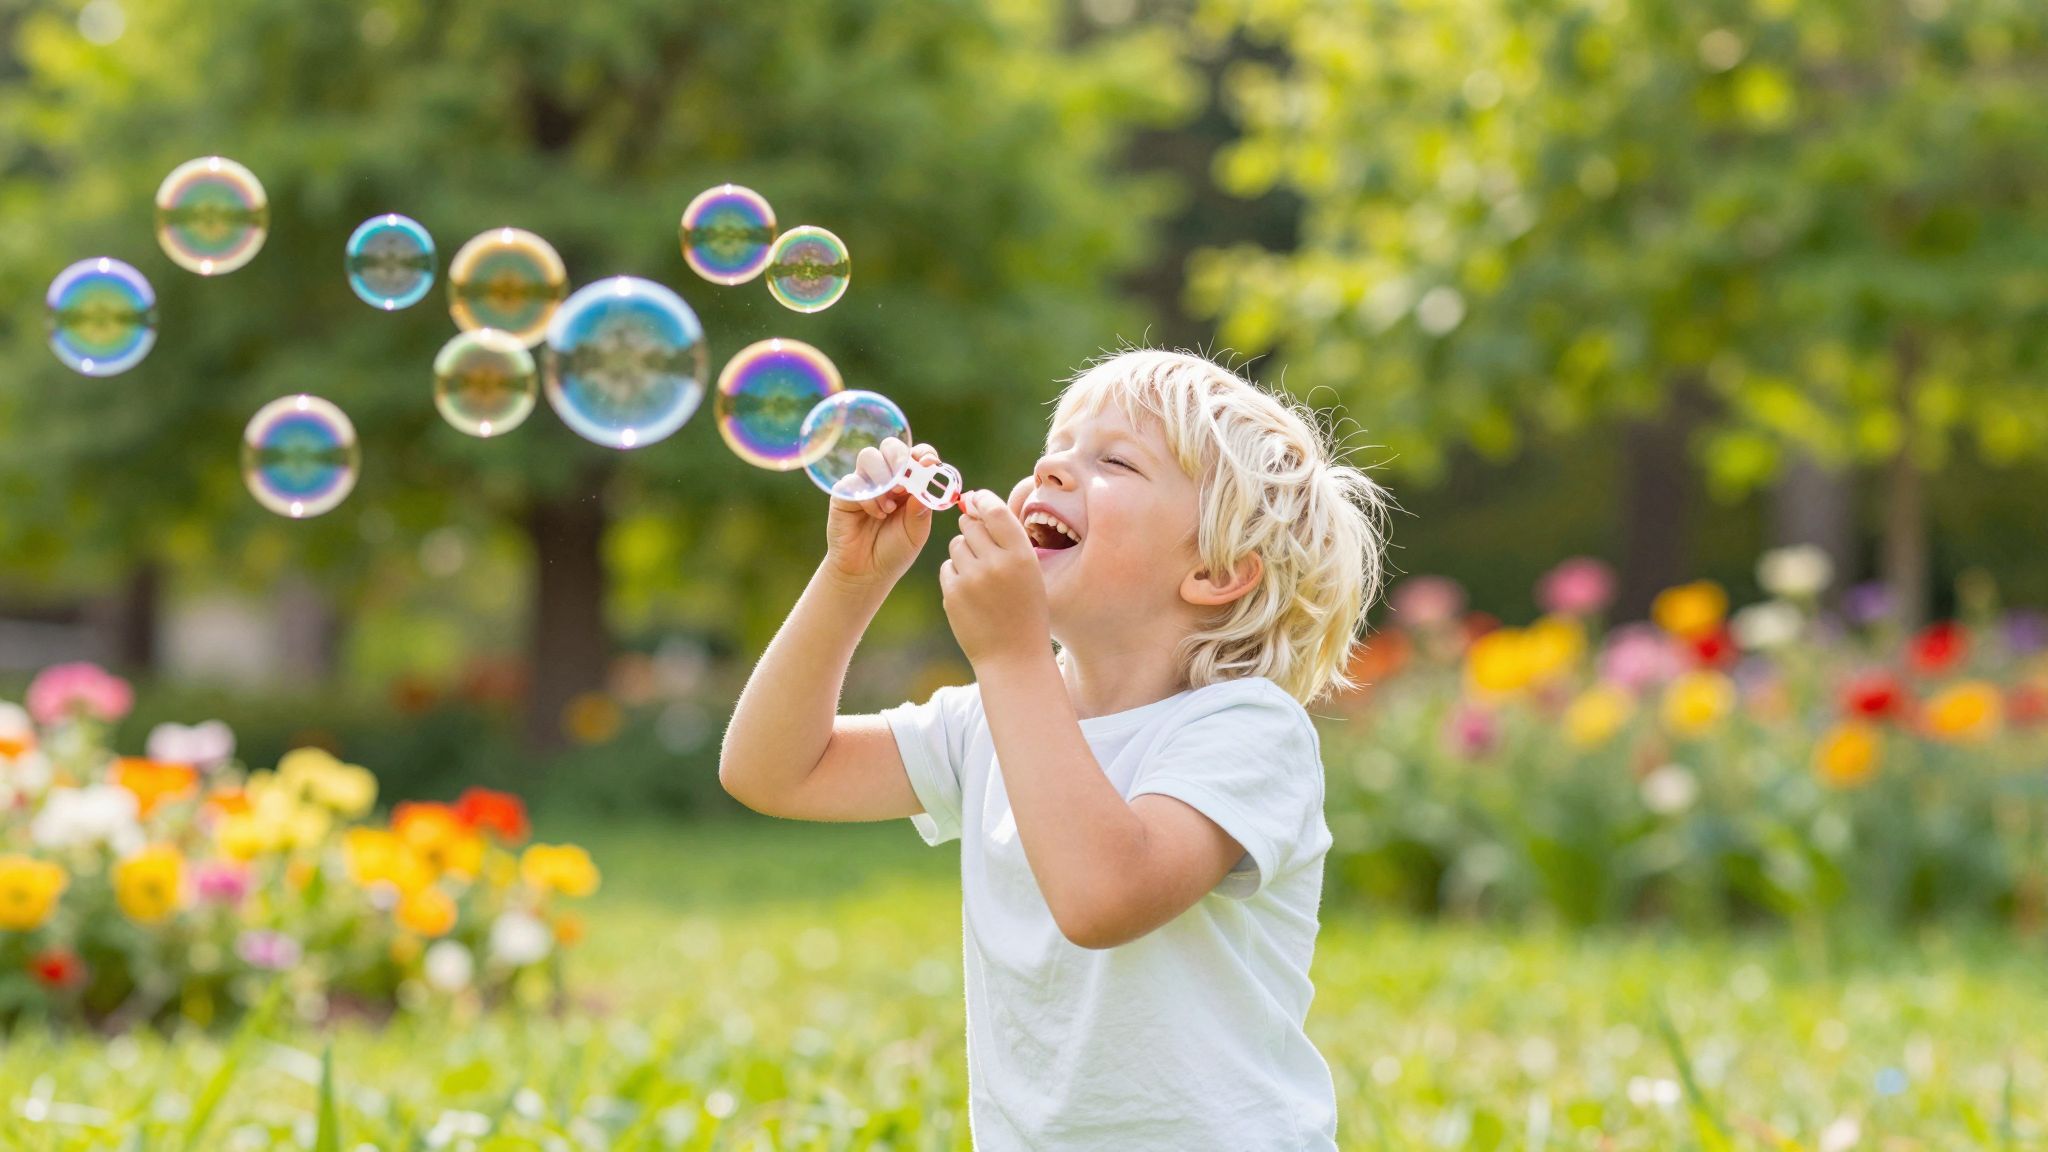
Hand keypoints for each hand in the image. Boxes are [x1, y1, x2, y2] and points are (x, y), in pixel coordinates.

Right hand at [822, 437, 942, 593]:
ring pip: (869, 456)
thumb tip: (927, 478)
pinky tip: (876, 515)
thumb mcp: (916, 531)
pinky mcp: (844, 492)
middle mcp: (887, 478)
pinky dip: (869, 497)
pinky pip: (854, 480)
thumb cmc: (895, 550)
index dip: (924, 454)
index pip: (917, 455)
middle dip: (900, 457)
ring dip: (883, 479)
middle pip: (891, 447)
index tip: (929, 463)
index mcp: (909, 483)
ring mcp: (864, 483)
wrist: (867, 572)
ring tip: (889, 508)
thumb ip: (922, 506)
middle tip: (906, 478)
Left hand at [940, 489, 1050, 668]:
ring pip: (957, 545)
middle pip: (971, 525)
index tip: (977, 500)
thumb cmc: (1025, 609)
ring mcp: (971, 579)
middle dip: (973, 530)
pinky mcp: (952, 594)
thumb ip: (1007, 538)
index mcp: (1021, 555)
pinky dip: (956, 575)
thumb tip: (975, 502)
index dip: (982, 500)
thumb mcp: (1029, 571)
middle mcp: (996, 563)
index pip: (994, 510)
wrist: (1013, 656)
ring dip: (965, 553)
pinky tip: (972, 593)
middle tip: (983, 549)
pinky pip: (947, 567)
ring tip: (981, 577)